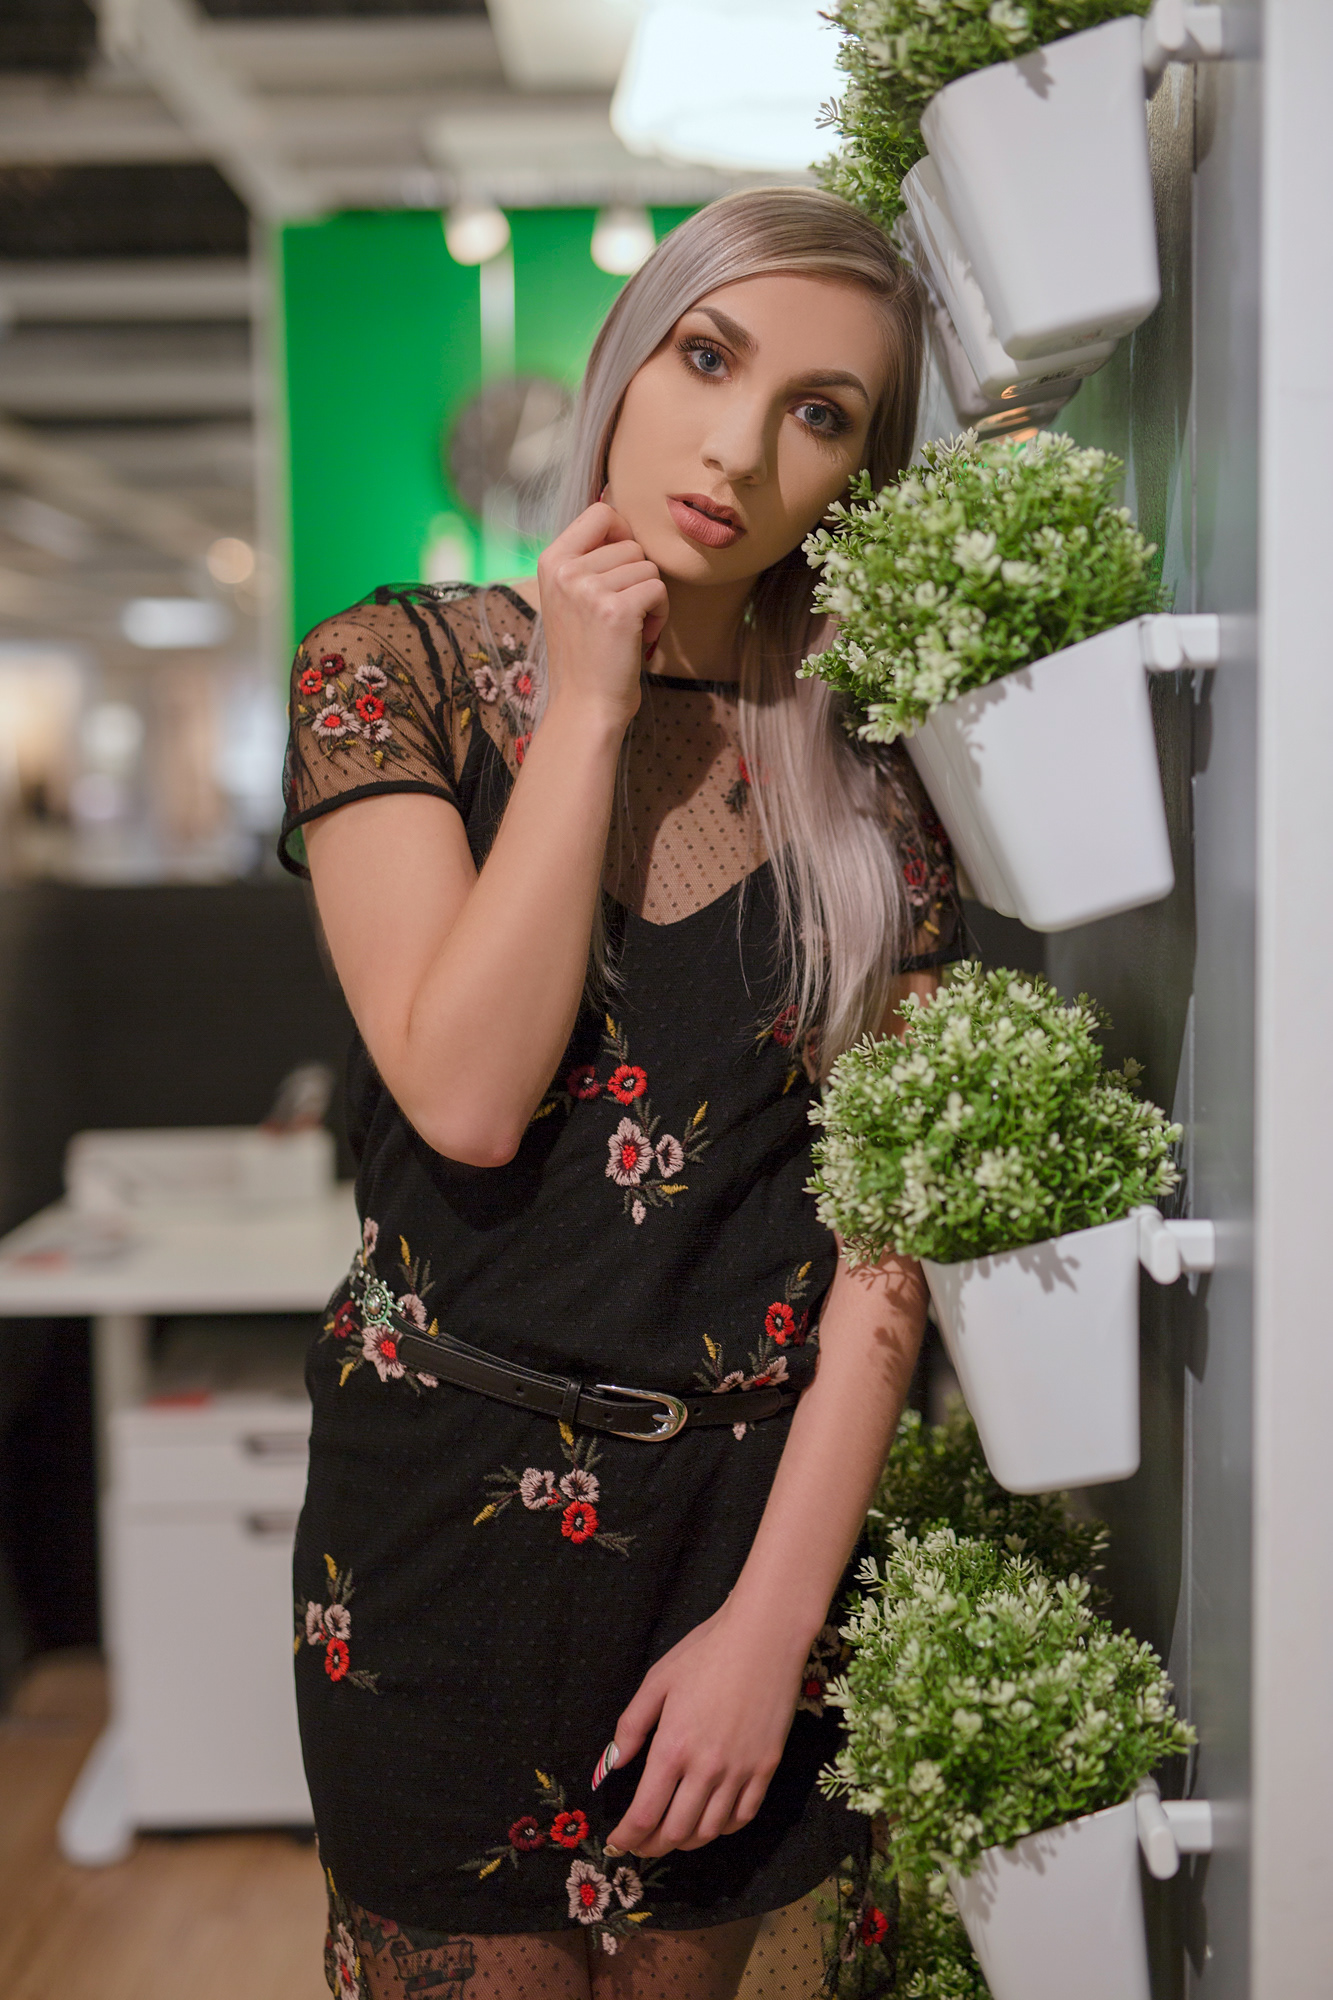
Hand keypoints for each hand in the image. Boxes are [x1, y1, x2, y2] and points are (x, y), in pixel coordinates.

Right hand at [537, 501, 668, 728]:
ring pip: (648, 567)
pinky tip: (641, 636)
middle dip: (638, 577)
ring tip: (630, 627)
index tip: (621, 570)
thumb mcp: (572, 596)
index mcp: (552, 561)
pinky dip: (659, 613)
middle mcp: (566, 570)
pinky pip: (657, 588)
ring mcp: (589, 589)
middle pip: (631, 544)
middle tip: (623, 613)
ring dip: (650, 598)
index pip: (601, 513)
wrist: (584, 707)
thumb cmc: (586, 654)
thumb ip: (588, 557)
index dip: (623, 535)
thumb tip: (614, 503)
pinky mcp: (616, 610)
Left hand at [599, 1602, 808, 1858]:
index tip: (617, 1842)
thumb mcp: (657, 1680)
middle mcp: (706, 1769)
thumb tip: (614, 1765)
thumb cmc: (705, 1652)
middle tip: (642, 1846)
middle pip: (676, 1832)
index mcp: (672, 1748)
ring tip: (672, 1837)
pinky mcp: (767, 1768)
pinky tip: (712, 1822)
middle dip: (653, 1847)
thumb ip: (631, 1726)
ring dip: (686, 1843)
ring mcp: (740, 1772)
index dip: (628, 1837)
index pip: (645, 1814)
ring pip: (710, 1831)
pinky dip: (724, 1829)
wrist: (764, 1637)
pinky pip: (744, 1816)